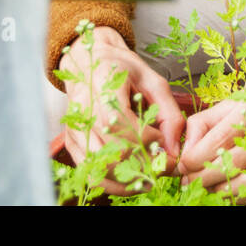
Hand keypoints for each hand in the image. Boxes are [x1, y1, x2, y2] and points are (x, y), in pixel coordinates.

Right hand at [59, 26, 184, 194]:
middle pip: (111, 151)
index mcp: (103, 87)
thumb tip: (174, 149)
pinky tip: (130, 180)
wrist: (89, 62)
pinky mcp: (72, 142)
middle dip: (142, 165)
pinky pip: (89, 171)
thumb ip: (169, 114)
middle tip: (163, 169)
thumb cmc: (122, 68)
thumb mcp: (153, 81)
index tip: (168, 149)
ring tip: (149, 179)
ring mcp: (76, 129)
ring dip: (126, 180)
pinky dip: (111, 183)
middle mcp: (84, 111)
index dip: (148, 142)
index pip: (123, 126)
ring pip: (98, 168)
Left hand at [177, 59, 245, 199]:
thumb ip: (203, 123)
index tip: (179, 166)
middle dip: (202, 178)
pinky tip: (226, 190)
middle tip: (186, 182)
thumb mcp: (230, 100)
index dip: (193, 159)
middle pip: (230, 164)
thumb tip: (184, 151)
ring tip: (204, 188)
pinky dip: (241, 194)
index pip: (217, 142)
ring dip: (220, 190)